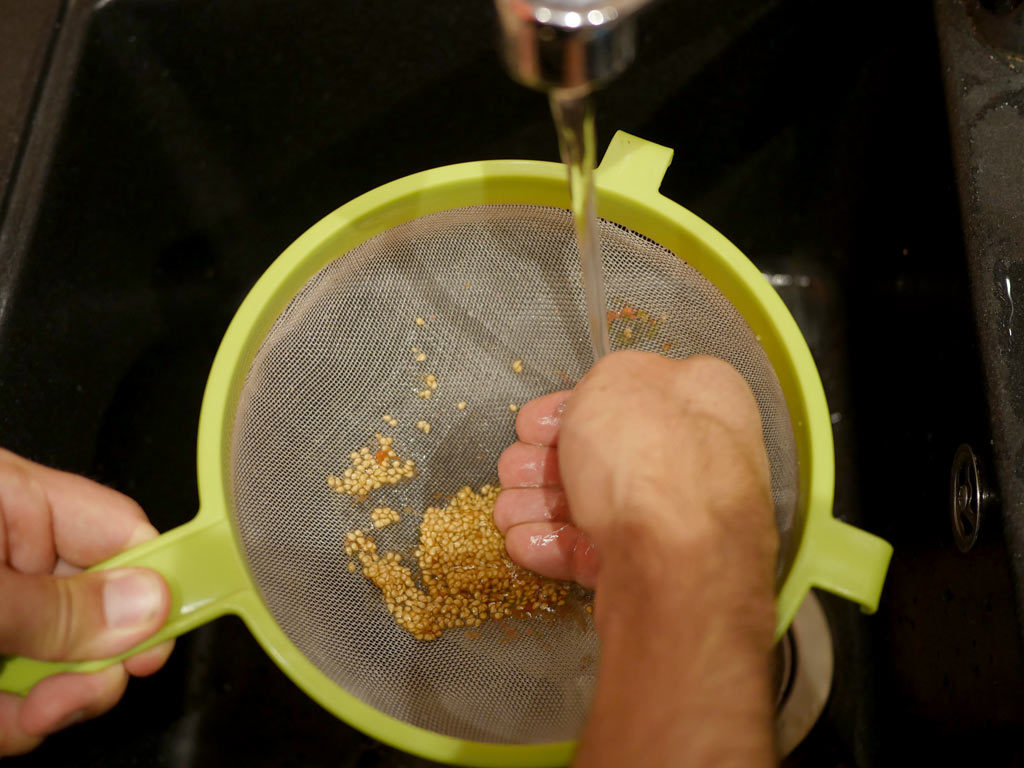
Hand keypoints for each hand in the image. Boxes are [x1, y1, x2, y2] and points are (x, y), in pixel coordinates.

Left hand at [0, 448, 171, 755]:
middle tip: (81, 691)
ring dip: (52, 702)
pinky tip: (2, 725)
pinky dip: (14, 721)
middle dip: (96, 660)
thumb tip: (149, 604)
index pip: (119, 529)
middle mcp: (8, 553)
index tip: (169, 632)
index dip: (154, 581)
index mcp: (11, 501)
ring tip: (25, 719)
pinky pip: (18, 691)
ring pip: (60, 660)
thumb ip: (59, 606)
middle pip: (98, 604)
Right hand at [496, 351, 778, 766]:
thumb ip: (603, 382)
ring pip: (595, 504)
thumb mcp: (613, 382)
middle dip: (547, 462)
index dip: (572, 405)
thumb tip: (600, 402)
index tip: (531, 423)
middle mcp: (699, 456)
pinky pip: (597, 549)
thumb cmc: (647, 457)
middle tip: (512, 470)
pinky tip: (521, 542)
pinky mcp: (654, 570)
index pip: (631, 391)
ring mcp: (678, 519)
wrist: (674, 563)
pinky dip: (555, 545)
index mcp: (704, 397)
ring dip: (540, 505)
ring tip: (504, 512)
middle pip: (606, 453)